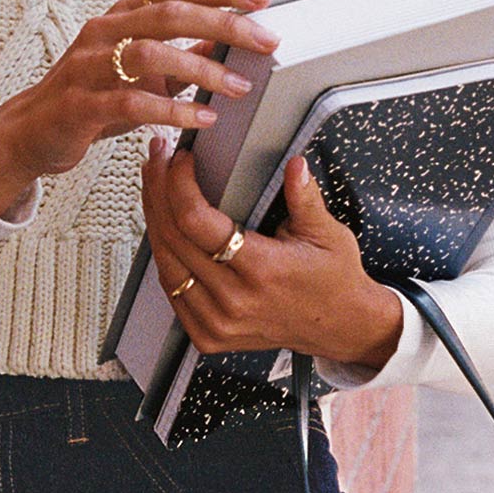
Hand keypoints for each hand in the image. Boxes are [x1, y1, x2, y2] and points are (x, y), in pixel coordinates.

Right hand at [0, 0, 280, 186]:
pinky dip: (173, 110)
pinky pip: (132, 103)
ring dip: (202, 69)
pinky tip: (203, 119)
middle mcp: (103, 32)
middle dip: (224, 24)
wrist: (30, 133)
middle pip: (169, 14)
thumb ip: (181, 58)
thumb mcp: (140, 74)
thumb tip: (228, 43)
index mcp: (121, 18)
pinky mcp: (80, 104)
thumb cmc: (90, 99)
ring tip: (239, 87)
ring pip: (150, 54)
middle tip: (265, 41)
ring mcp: (88, 66)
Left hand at [141, 141, 404, 368]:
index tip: (181, 157)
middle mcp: (233, 300)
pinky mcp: (208, 335)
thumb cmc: (333, 277)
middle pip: (173, 237)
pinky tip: (162, 225)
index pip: (197, 221)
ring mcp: (217, 323)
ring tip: (154, 184)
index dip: (179, 184)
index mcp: (261, 269)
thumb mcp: (328, 233)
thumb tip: (294, 164)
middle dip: (158, 190)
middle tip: (157, 158)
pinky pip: (171, 289)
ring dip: (154, 219)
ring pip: (164, 263)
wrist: (339, 327)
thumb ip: (305, 198)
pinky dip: (164, 254)